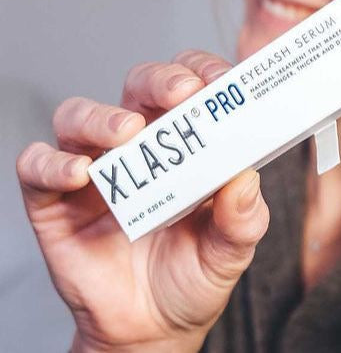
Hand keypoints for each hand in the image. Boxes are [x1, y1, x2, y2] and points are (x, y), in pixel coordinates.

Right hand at [16, 50, 269, 352]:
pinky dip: (51, 162)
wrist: (153, 329)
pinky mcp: (55, 203)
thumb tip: (245, 179)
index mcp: (186, 141)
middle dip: (160, 80)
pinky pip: (37, 166)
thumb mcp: (232, 249)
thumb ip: (243, 217)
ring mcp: (96, 170)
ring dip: (103, 115)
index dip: (203, 70)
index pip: (190, 83)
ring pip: (81, 115)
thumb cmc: (195, 274)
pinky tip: (79, 174)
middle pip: (139, 86)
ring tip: (127, 132)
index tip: (222, 80)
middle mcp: (139, 144)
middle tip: (181, 93)